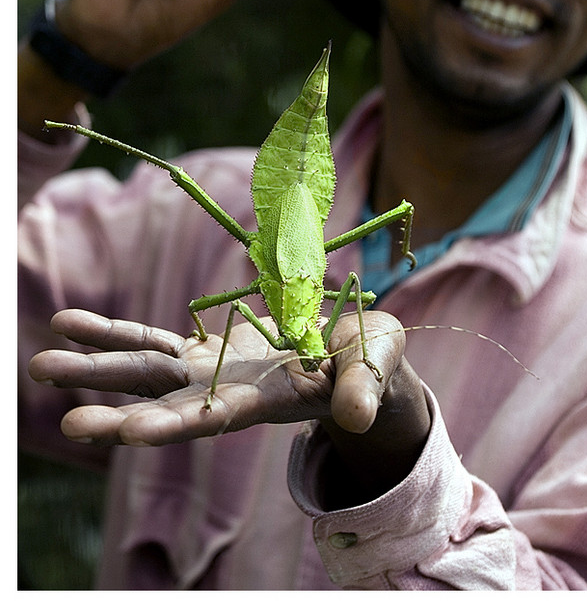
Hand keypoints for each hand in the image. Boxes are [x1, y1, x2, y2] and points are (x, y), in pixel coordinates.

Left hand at [27, 309, 429, 472]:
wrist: (355, 356)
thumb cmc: (374, 363)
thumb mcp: (378, 368)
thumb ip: (366, 387)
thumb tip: (355, 414)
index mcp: (271, 401)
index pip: (217, 417)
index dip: (176, 423)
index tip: (129, 432)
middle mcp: (229, 394)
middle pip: (166, 404)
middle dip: (116, 411)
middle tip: (65, 427)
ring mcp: (213, 370)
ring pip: (147, 371)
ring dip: (95, 368)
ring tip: (41, 363)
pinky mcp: (208, 349)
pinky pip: (153, 340)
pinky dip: (113, 332)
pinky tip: (69, 322)